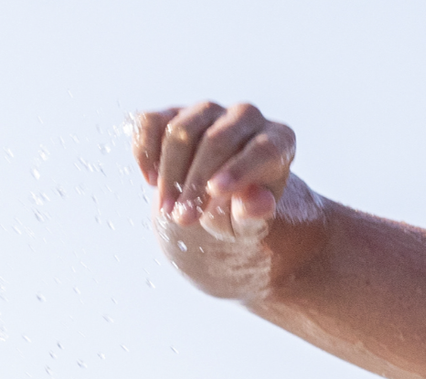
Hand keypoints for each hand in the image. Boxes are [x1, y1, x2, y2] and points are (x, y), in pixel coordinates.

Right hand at [133, 102, 295, 238]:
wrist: (215, 199)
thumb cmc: (242, 210)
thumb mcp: (251, 222)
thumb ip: (256, 215)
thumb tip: (257, 202)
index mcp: (280, 140)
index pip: (263, 149)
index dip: (238, 169)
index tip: (215, 192)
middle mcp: (246, 116)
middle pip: (216, 140)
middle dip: (195, 181)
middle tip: (183, 218)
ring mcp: (208, 110)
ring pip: (180, 131)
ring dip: (169, 174)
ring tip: (167, 209)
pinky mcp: (173, 111)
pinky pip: (150, 123)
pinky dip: (145, 152)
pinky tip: (151, 180)